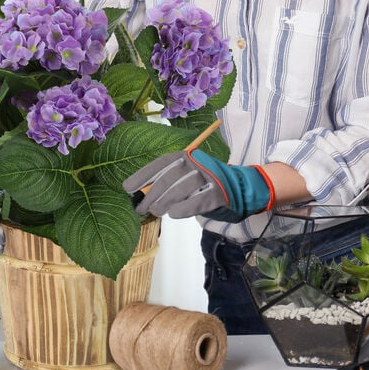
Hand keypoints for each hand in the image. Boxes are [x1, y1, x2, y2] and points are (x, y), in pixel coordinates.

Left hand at [123, 149, 274, 222]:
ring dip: (164, 202)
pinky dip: (184, 208)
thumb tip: (141, 195)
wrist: (241, 188)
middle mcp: (197, 162)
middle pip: (169, 177)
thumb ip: (168, 182)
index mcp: (187, 155)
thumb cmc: (206, 186)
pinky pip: (198, 200)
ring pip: (181, 188)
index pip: (161, 163)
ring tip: (155, 212)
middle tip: (141, 209)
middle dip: (151, 194)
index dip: (143, 175)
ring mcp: (209, 176)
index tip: (127, 188)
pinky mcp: (219, 192)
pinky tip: (174, 214)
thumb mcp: (187, 178)